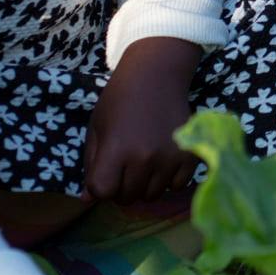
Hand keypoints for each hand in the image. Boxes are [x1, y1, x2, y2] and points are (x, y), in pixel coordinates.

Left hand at [82, 36, 202, 203]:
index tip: (105, 172)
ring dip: (145, 185)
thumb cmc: (120, 99)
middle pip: (127, 196)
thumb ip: (91, 164)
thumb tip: (87, 200)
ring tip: (144, 164)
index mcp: (116, 150)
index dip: (100, 185)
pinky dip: (169, 181)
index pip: (102, 192)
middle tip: (125, 168)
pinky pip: (177, 186)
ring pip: (152, 195)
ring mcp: (169, 157)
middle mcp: (143, 158)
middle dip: (122, 187)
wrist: (156, 74)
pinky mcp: (189, 155)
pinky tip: (163, 163)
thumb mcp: (97, 128)